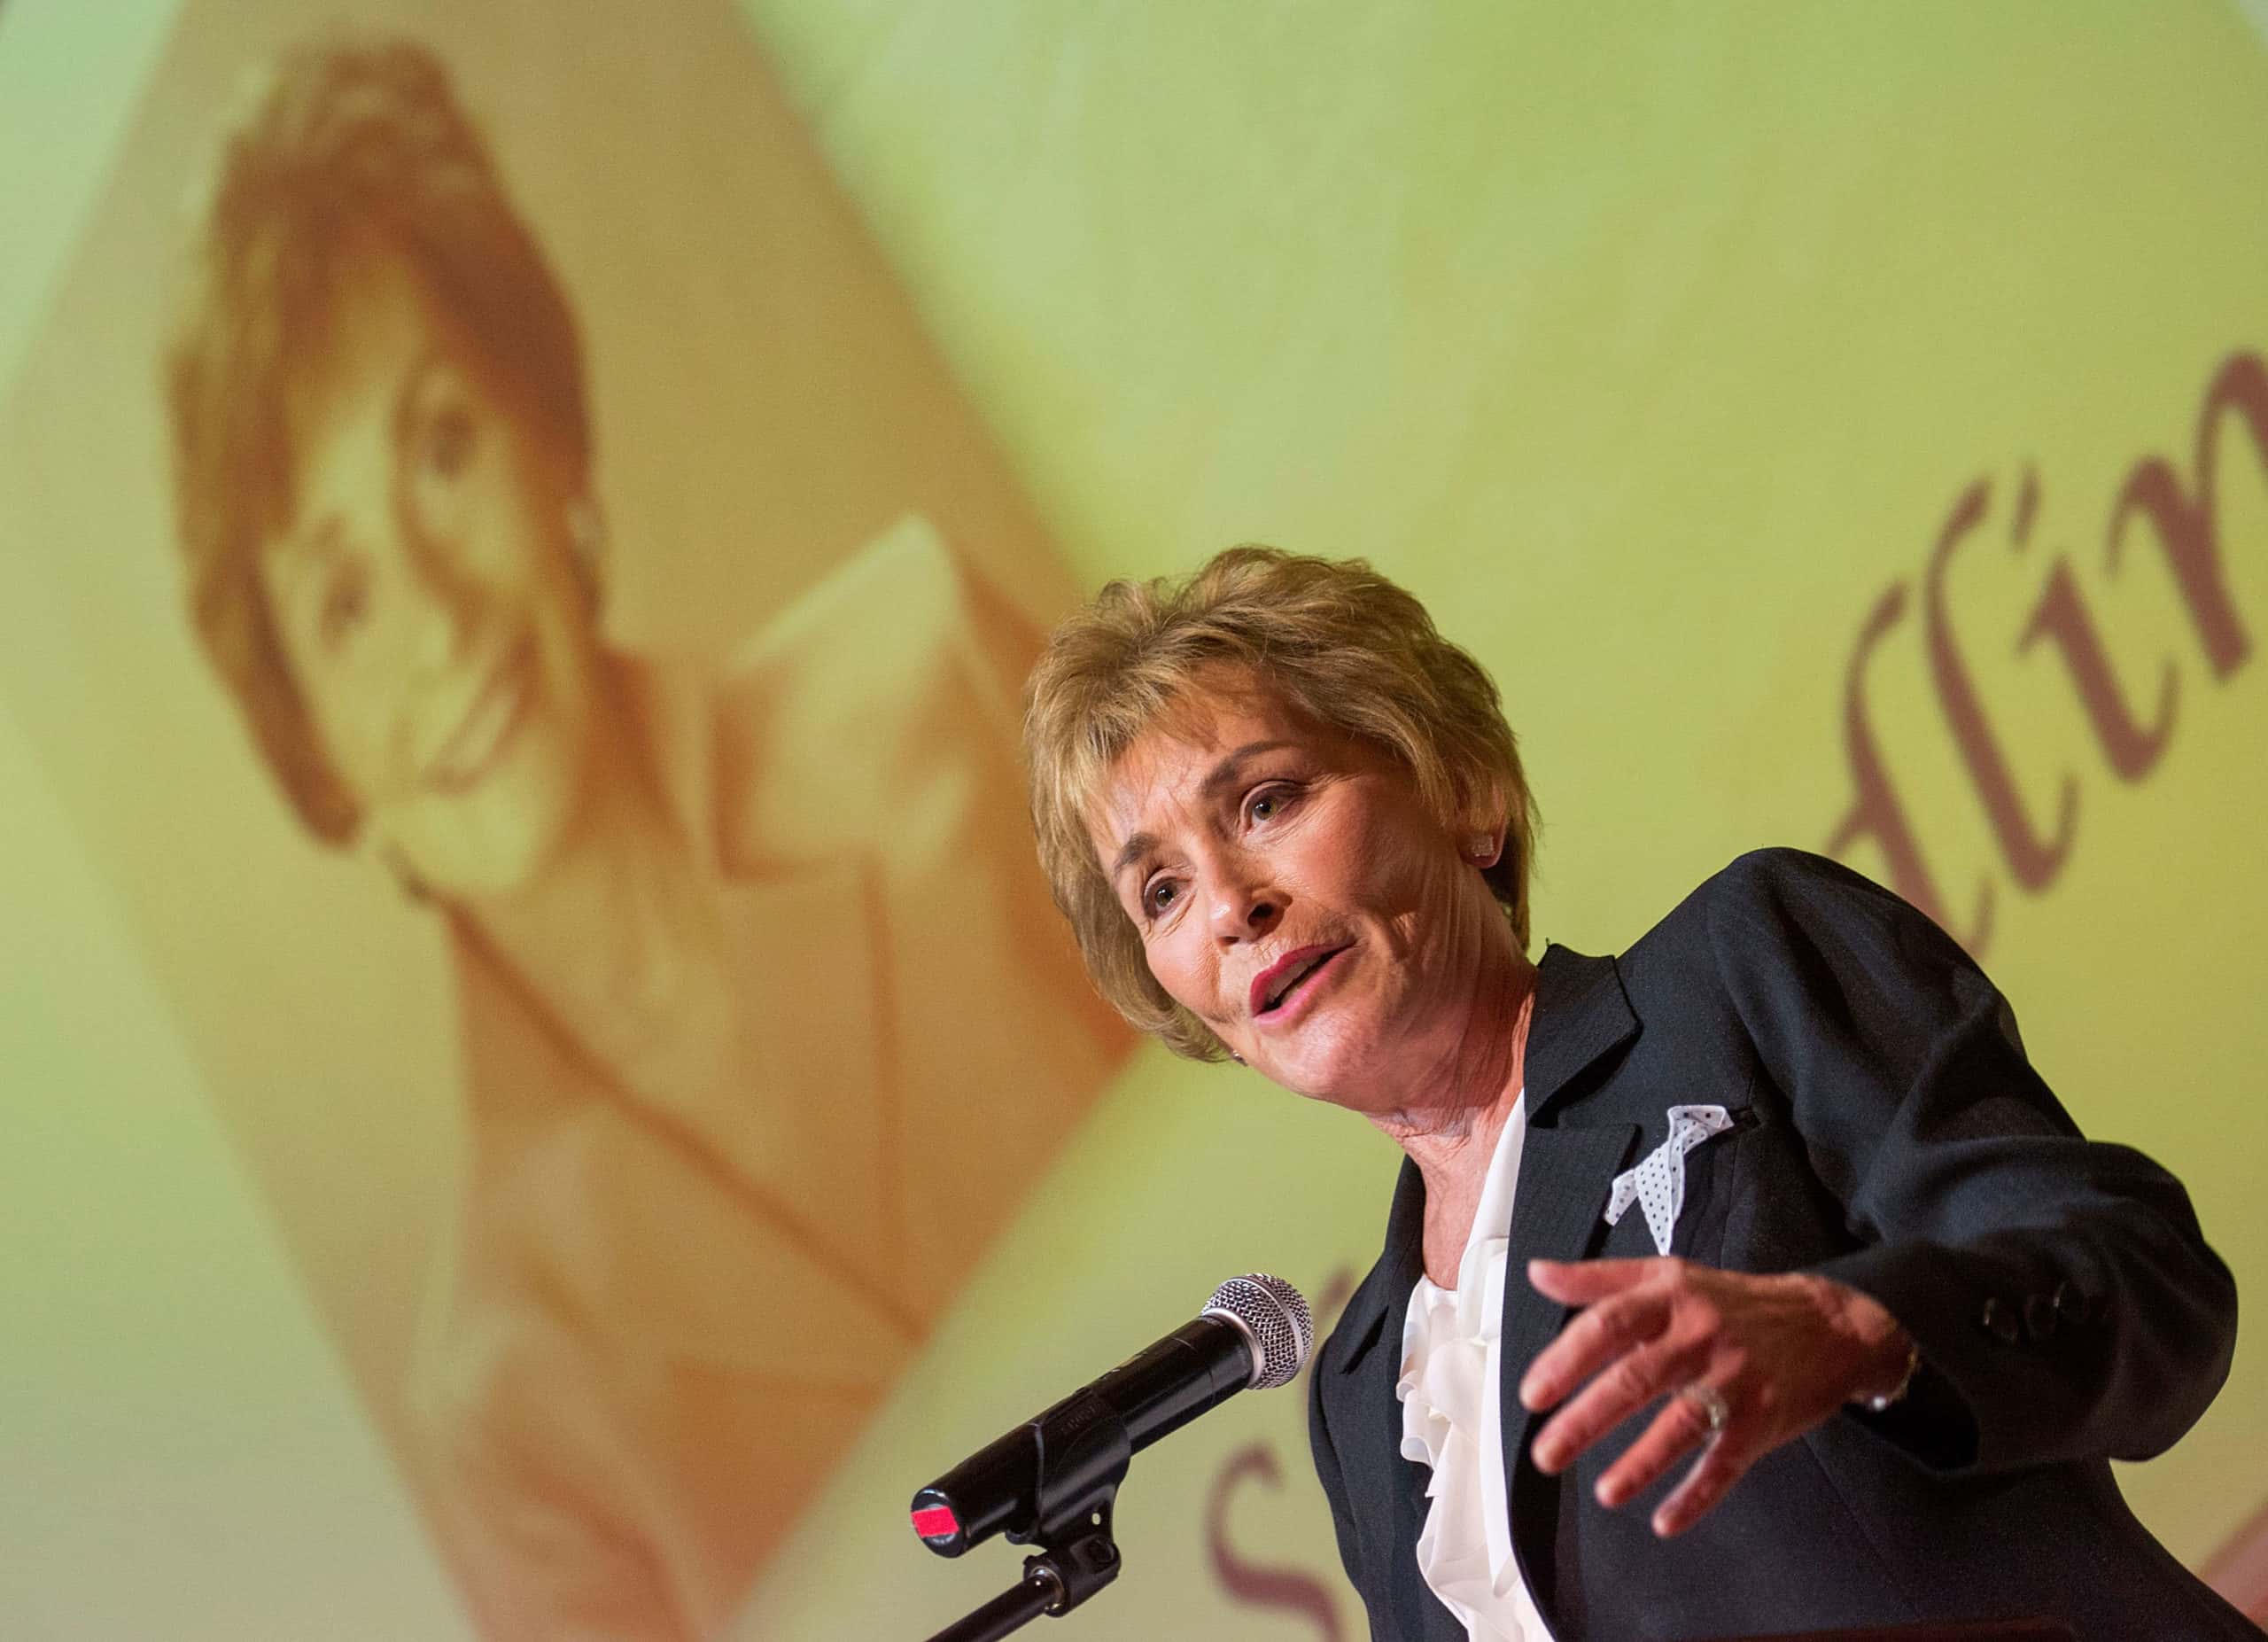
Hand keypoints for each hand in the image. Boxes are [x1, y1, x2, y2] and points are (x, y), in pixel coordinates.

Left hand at [1516, 1257, 1909, 1536]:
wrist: (1830, 1325)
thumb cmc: (1733, 1302)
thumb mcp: (1668, 1276)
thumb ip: (1600, 1280)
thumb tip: (1537, 1274)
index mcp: (1669, 1298)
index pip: (1608, 1325)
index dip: (1566, 1359)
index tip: (1533, 1393)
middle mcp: (1700, 1337)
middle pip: (1636, 1379)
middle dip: (1586, 1420)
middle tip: (1546, 1452)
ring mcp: (1734, 1381)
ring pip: (1680, 1426)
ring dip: (1639, 1464)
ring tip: (1604, 1492)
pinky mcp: (1762, 1420)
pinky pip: (1724, 1464)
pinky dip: (1695, 1496)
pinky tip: (1664, 1521)